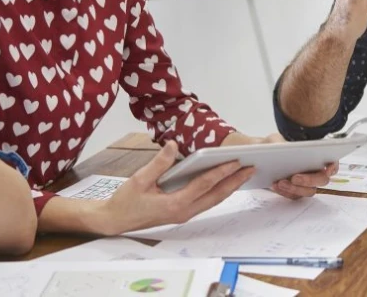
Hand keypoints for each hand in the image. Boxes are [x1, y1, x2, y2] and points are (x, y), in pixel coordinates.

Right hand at [99, 141, 253, 233]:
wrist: (114, 221)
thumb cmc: (125, 201)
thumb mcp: (139, 179)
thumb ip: (158, 163)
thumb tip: (172, 144)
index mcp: (174, 205)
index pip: (203, 185)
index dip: (221, 172)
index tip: (236, 161)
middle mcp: (183, 212)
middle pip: (215, 195)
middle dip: (235, 181)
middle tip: (251, 168)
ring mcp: (183, 215)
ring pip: (213, 200)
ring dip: (229, 187)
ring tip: (244, 174)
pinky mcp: (182, 213)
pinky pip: (206, 202)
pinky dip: (218, 191)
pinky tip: (225, 183)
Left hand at [222, 132, 338, 198]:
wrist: (260, 155)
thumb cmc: (272, 145)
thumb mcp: (275, 140)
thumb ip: (280, 143)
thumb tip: (284, 149)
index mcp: (316, 155)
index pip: (332, 162)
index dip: (333, 166)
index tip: (327, 169)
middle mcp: (314, 170)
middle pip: (321, 180)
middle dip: (309, 179)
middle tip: (295, 177)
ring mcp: (306, 182)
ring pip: (309, 191)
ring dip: (295, 188)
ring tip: (280, 182)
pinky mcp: (295, 191)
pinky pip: (295, 196)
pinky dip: (286, 192)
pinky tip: (275, 185)